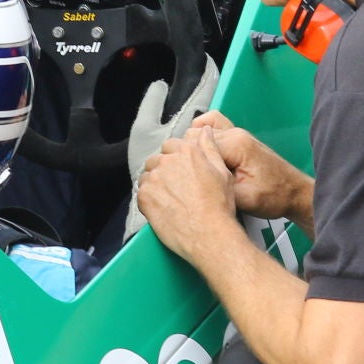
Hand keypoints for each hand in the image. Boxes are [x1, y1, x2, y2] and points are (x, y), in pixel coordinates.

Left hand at [136, 126, 245, 266]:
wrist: (209, 234)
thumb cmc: (219, 205)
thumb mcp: (222, 171)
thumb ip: (210, 147)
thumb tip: (203, 130)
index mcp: (187, 150)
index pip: (171, 145)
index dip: (177, 159)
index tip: (183, 172)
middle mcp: (167, 160)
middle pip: (157, 160)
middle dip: (164, 170)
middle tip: (177, 188)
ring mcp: (154, 178)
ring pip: (148, 176)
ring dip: (155, 184)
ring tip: (170, 200)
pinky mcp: (144, 197)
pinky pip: (142, 193)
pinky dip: (149, 199)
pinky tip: (164, 208)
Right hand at [186, 112, 313, 226]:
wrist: (294, 193)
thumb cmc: (274, 196)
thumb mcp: (243, 198)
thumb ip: (217, 185)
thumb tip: (193, 180)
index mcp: (236, 145)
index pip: (195, 145)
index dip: (187, 164)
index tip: (186, 180)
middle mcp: (235, 133)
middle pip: (193, 137)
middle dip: (187, 156)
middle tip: (190, 177)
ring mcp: (237, 133)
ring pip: (199, 131)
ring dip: (193, 148)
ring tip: (194, 168)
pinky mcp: (238, 139)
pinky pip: (212, 126)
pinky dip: (201, 134)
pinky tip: (199, 151)